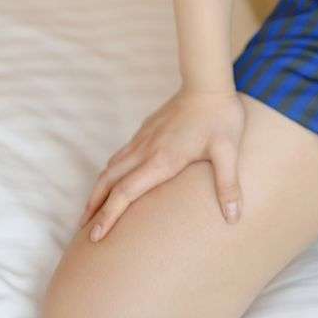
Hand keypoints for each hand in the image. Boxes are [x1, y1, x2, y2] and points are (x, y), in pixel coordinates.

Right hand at [77, 88, 245, 242]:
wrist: (208, 82)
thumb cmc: (220, 117)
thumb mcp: (228, 151)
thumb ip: (228, 185)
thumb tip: (234, 217)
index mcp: (161, 160)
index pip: (124, 192)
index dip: (108, 216)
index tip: (94, 236)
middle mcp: (146, 150)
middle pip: (108, 181)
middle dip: (93, 207)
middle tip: (83, 230)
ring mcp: (143, 138)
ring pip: (111, 166)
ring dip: (98, 189)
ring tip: (92, 210)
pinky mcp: (146, 130)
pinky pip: (121, 155)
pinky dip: (110, 172)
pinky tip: (114, 179)